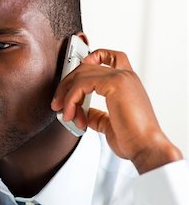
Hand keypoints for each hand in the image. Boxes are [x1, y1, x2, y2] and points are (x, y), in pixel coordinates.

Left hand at [51, 49, 181, 173]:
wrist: (146, 147)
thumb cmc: (132, 139)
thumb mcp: (107, 122)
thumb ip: (94, 113)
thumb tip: (81, 111)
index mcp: (127, 82)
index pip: (108, 57)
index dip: (88, 61)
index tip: (71, 82)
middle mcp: (125, 76)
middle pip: (86, 66)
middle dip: (66, 85)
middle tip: (57, 104)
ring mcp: (121, 77)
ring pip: (81, 74)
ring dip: (66, 96)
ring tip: (66, 115)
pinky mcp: (114, 83)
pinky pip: (81, 85)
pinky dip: (70, 100)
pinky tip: (72, 116)